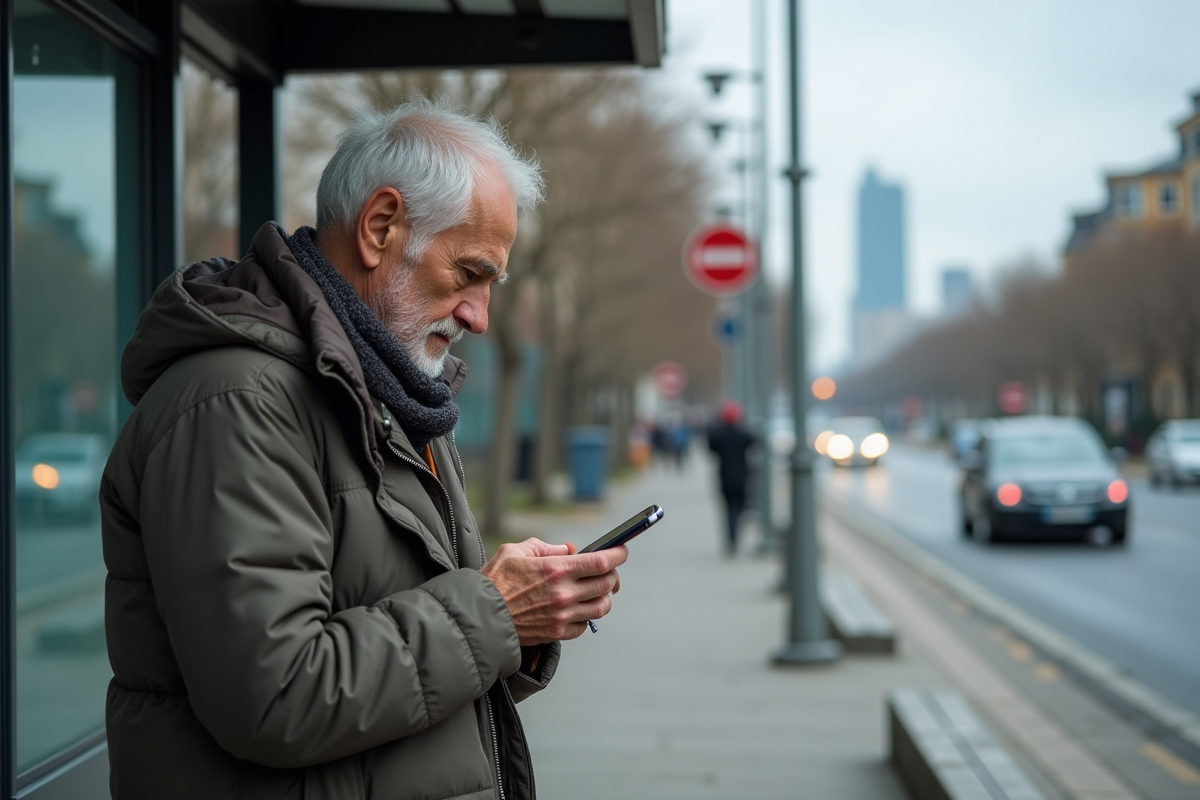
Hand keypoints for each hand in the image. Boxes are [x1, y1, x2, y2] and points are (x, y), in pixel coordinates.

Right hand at [480, 538, 626, 644]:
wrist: (479, 616)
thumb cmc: (494, 581)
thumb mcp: (516, 551)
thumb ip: (545, 548)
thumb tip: (568, 550)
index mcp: (556, 569)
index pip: (602, 562)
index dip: (618, 555)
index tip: (622, 551)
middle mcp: (564, 594)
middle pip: (607, 584)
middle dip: (613, 575)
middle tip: (609, 571)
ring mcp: (562, 615)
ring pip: (601, 607)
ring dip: (604, 597)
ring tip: (598, 591)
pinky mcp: (556, 633)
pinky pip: (584, 626)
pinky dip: (586, 616)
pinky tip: (578, 608)